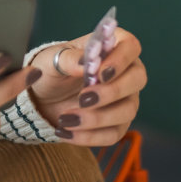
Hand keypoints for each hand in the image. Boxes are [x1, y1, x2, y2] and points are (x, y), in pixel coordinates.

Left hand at [26, 29, 145, 146]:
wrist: (43, 96)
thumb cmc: (52, 69)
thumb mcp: (52, 60)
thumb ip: (69, 59)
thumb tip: (85, 64)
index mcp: (113, 45)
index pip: (130, 47)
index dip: (119, 60)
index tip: (99, 73)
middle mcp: (126, 72)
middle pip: (137, 79)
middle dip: (111, 91)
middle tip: (83, 98)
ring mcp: (125, 99)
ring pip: (128, 110)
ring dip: (98, 117)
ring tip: (66, 118)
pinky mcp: (117, 123)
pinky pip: (113, 134)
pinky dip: (89, 136)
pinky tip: (66, 132)